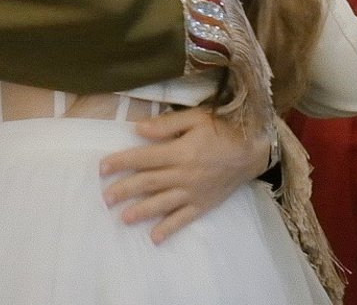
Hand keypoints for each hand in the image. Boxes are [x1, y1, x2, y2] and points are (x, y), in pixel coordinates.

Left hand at [96, 106, 267, 244]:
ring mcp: (193, 192)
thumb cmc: (224, 129)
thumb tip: (138, 129)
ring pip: (162, 203)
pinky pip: (183, 219)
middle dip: (124, 190)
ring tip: (123, 218)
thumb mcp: (197, 118)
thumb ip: (167, 125)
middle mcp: (183, 175)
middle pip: (148, 183)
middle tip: (105, 197)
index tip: (102, 168)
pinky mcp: (203, 204)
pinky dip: (168, 228)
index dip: (121, 162)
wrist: (254, 150)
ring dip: (141, 211)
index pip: (143, 158)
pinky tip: (154, 237)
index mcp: (179, 152)